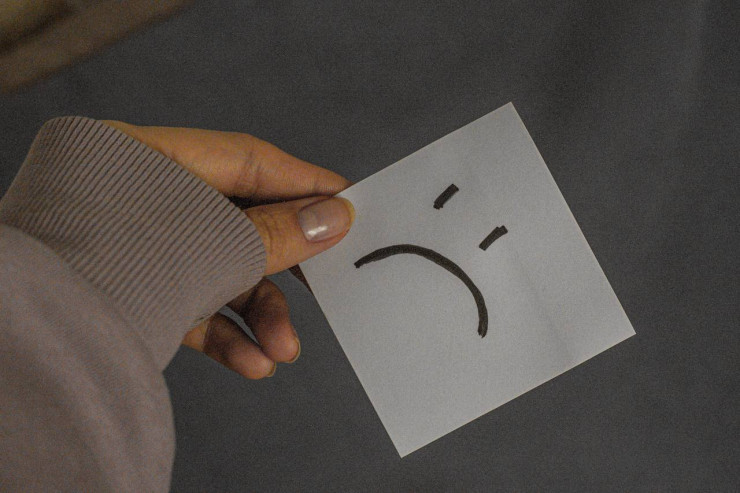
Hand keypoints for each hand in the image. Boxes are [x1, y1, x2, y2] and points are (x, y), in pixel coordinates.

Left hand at [102, 120, 353, 378]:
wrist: (39, 347)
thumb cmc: (118, 270)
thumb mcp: (213, 244)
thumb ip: (278, 231)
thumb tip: (336, 216)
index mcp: (146, 157)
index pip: (245, 159)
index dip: (301, 181)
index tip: (346, 200)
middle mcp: (139, 198)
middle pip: (235, 221)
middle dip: (281, 265)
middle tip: (327, 283)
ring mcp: (133, 248)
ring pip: (213, 271)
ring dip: (255, 314)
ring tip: (283, 351)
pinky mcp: (129, 295)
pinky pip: (187, 306)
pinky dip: (222, 334)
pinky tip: (253, 365)